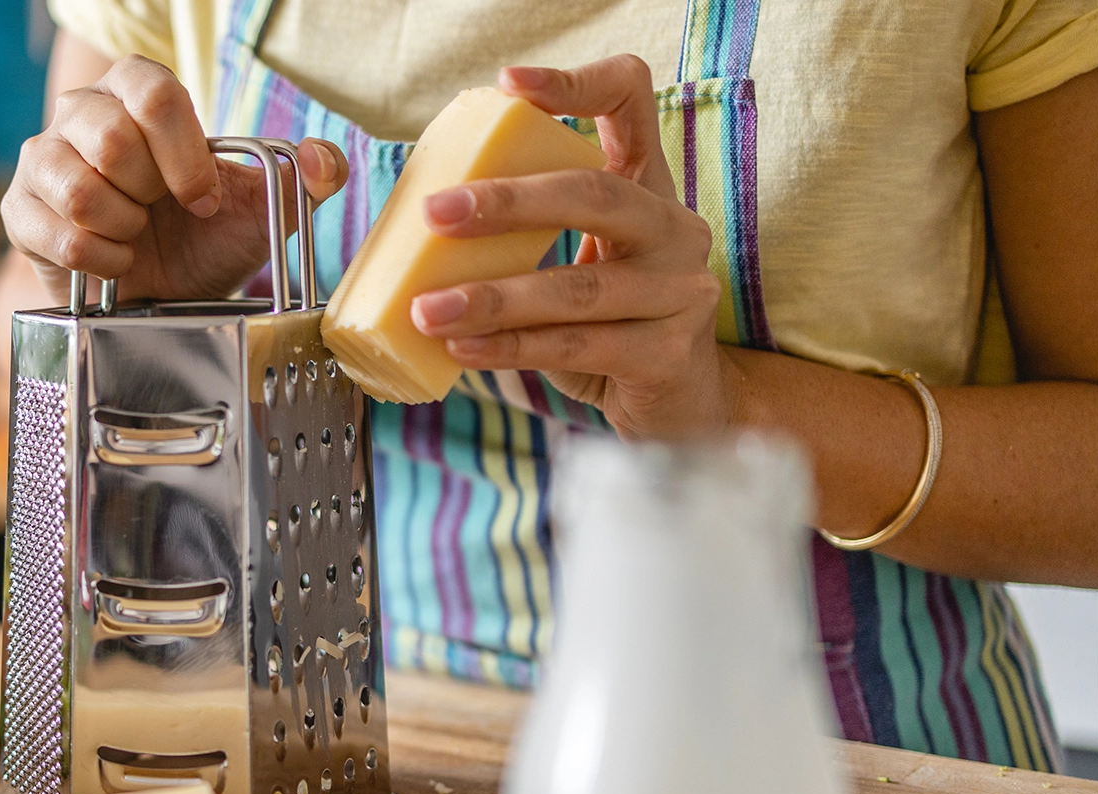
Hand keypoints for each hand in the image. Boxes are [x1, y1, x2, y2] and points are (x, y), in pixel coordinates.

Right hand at [2, 54, 349, 304]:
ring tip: (135, 236)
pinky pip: (59, 234)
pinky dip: (100, 261)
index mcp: (137, 92)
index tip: (203, 200)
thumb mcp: (264, 210)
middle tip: (161, 216)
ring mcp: (42, 159)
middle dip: (152, 195)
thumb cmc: (203, 240)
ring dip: (124, 228)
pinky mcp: (19, 211)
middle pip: (112, 139)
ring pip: (80, 188)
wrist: (157, 297)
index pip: (153, 93)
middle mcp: (82, 112)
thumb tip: (324, 162)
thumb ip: (306, 178)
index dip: (184, 155)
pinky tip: (115, 264)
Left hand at [408, 55, 733, 439]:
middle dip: (508, 202)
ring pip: (577, 287)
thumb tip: (416, 231)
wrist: (677, 405)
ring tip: (428, 309)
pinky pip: (577, 346)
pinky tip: (463, 349)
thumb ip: (518, 240)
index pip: (629, 101)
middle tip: (435, 214)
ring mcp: (681, 290)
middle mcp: (673, 228)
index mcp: (646, 188)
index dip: (576, 83)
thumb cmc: (606, 327)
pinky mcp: (669, 351)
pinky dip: (512, 348)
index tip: (510, 85)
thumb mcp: (569, 268)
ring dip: (493, 298)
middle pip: (595, 193)